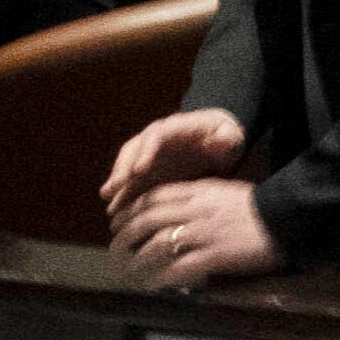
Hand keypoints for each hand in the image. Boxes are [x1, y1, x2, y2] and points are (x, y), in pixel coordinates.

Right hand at [101, 105, 245, 202]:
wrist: (220, 143)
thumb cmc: (225, 137)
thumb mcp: (230, 135)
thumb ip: (225, 137)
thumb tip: (220, 139)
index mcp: (174, 128)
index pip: (154, 135)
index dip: (145, 152)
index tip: (139, 170)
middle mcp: (155, 141)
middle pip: (132, 151)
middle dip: (122, 169)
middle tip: (114, 188)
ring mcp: (150, 156)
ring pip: (128, 168)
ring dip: (118, 185)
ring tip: (109, 204)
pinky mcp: (150, 172)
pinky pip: (133, 183)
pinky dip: (124, 196)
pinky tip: (117, 211)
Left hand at [123, 175, 283, 284]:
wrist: (285, 218)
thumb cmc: (257, 206)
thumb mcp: (223, 191)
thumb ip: (197, 198)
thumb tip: (175, 211)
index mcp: (196, 191)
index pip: (153, 197)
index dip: (130, 210)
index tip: (118, 220)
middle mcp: (194, 210)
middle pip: (147, 219)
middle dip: (125, 234)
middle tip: (115, 247)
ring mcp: (203, 233)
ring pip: (157, 244)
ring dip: (137, 259)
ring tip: (127, 270)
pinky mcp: (214, 255)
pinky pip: (180, 267)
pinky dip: (162, 276)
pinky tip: (153, 285)